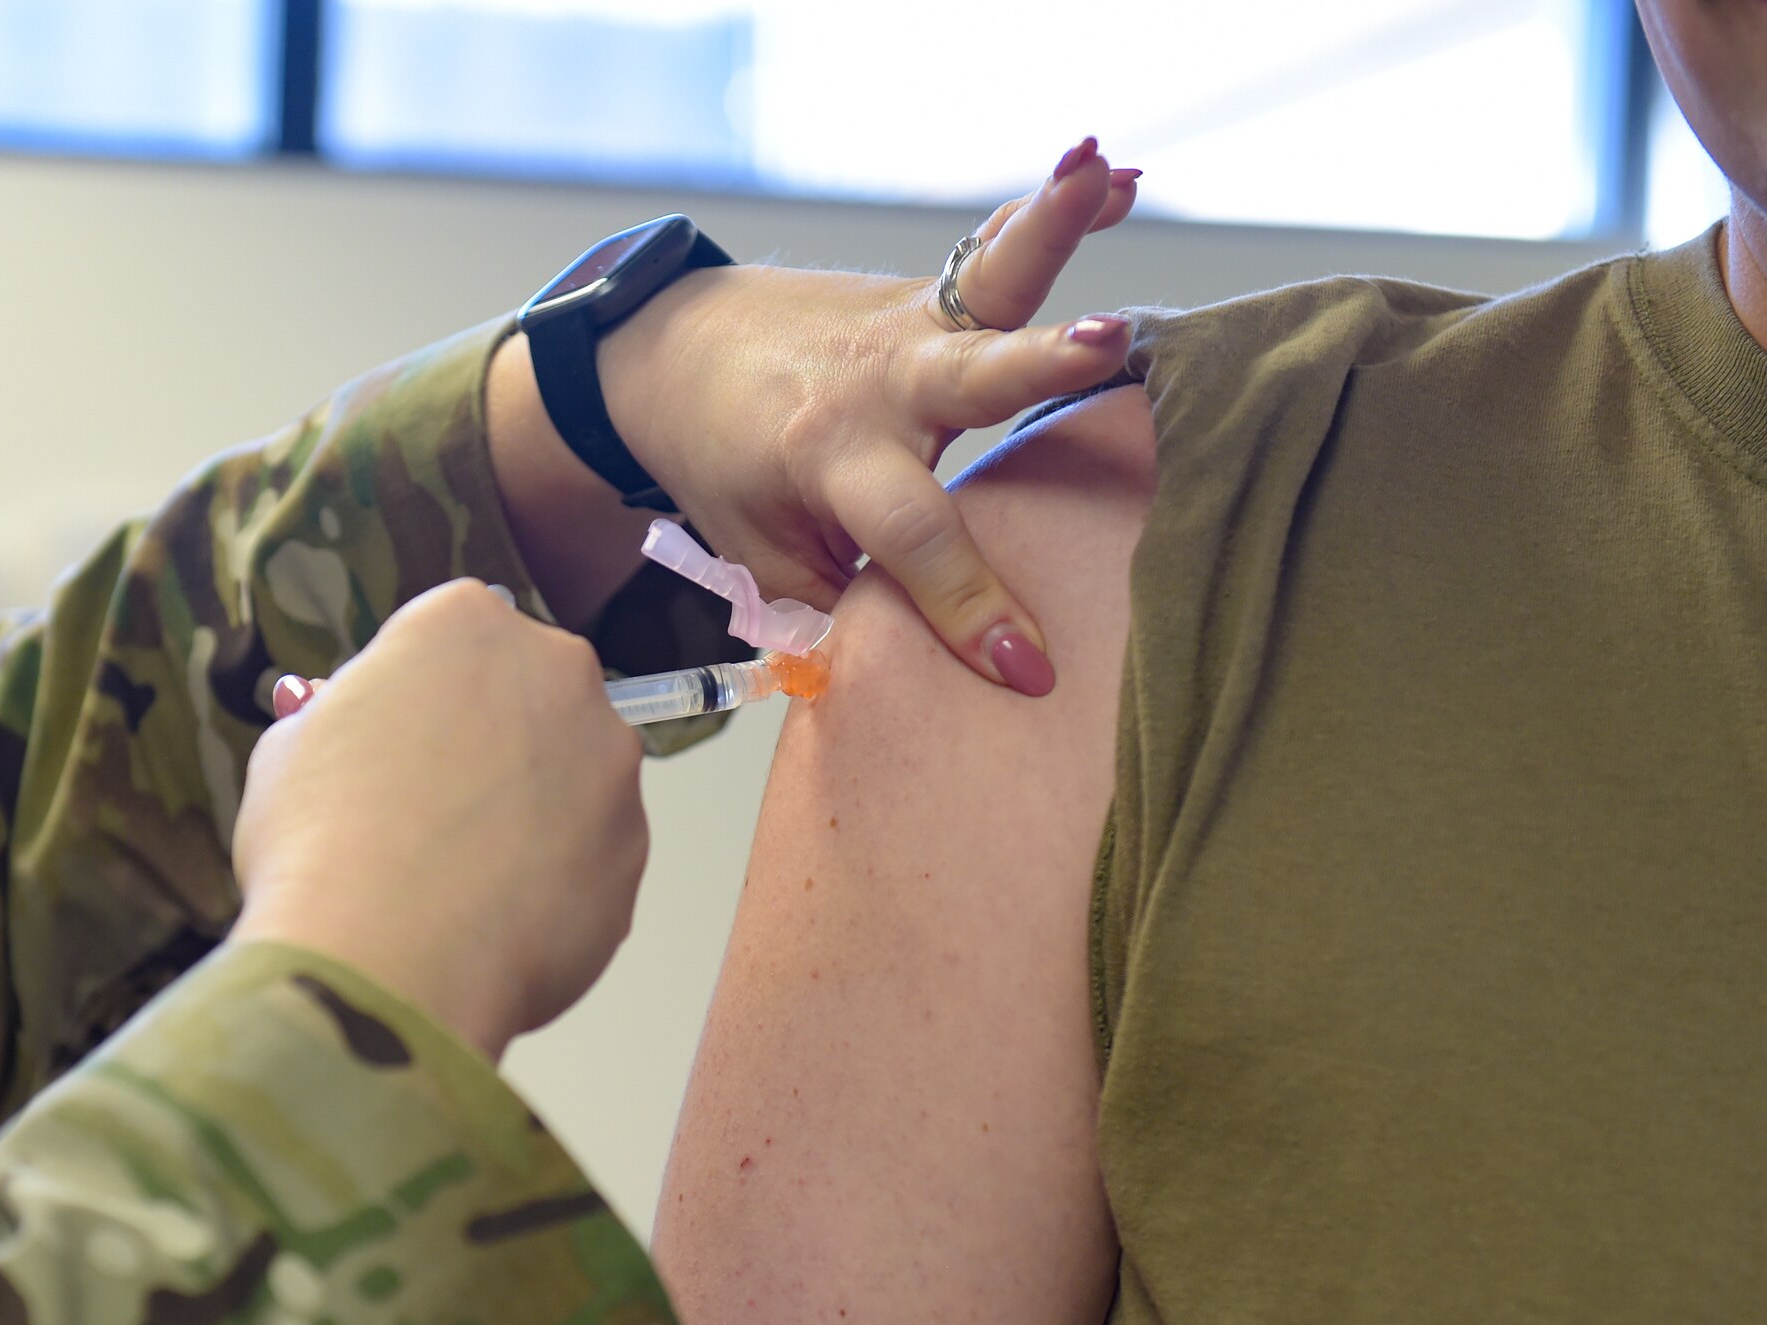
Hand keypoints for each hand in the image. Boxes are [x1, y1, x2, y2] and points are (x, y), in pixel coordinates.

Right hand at [231, 579, 648, 1061]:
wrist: (384, 962)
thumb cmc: (319, 842)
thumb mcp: (292, 751)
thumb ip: (346, 718)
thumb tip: (365, 729)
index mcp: (469, 624)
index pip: (453, 639)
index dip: (418, 697)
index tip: (392, 745)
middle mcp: (559, 672)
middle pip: (529, 695)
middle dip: (493, 740)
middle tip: (430, 811)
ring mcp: (610, 760)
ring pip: (572, 774)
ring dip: (532, 810)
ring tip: (461, 880)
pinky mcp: (634, 846)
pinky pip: (591, 854)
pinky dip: (555, 880)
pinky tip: (497, 920)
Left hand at [604, 137, 1137, 695]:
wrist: (676, 350)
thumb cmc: (722, 463)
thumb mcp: (758, 553)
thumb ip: (832, 606)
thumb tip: (915, 677)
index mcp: (826, 455)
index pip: (913, 538)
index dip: (969, 608)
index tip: (1028, 669)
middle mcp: (878, 380)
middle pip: (969, 373)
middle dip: (1039, 362)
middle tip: (1106, 342)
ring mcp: (909, 325)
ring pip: (989, 276)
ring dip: (1052, 226)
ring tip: (1108, 179)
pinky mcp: (930, 297)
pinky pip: (994, 254)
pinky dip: (1051, 214)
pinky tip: (1119, 175)